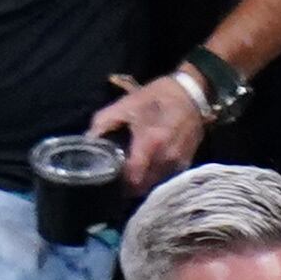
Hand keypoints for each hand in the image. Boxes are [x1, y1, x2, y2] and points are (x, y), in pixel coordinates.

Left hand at [90, 68, 209, 189]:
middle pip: (142, 186)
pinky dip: (154, 178)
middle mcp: (166, 157)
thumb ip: (103, 122)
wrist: (193, 93)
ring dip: (141, 184)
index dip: (118, 183)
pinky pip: (165, 179)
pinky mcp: (186, 163)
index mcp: (150, 142)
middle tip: (116, 179)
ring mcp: (178, 162)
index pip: (132, 177)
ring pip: (154, 185)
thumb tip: (87, 140)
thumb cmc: (157, 97)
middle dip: (127, 186)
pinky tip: (147, 169)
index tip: (108, 178)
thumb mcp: (126, 104)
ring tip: (131, 175)